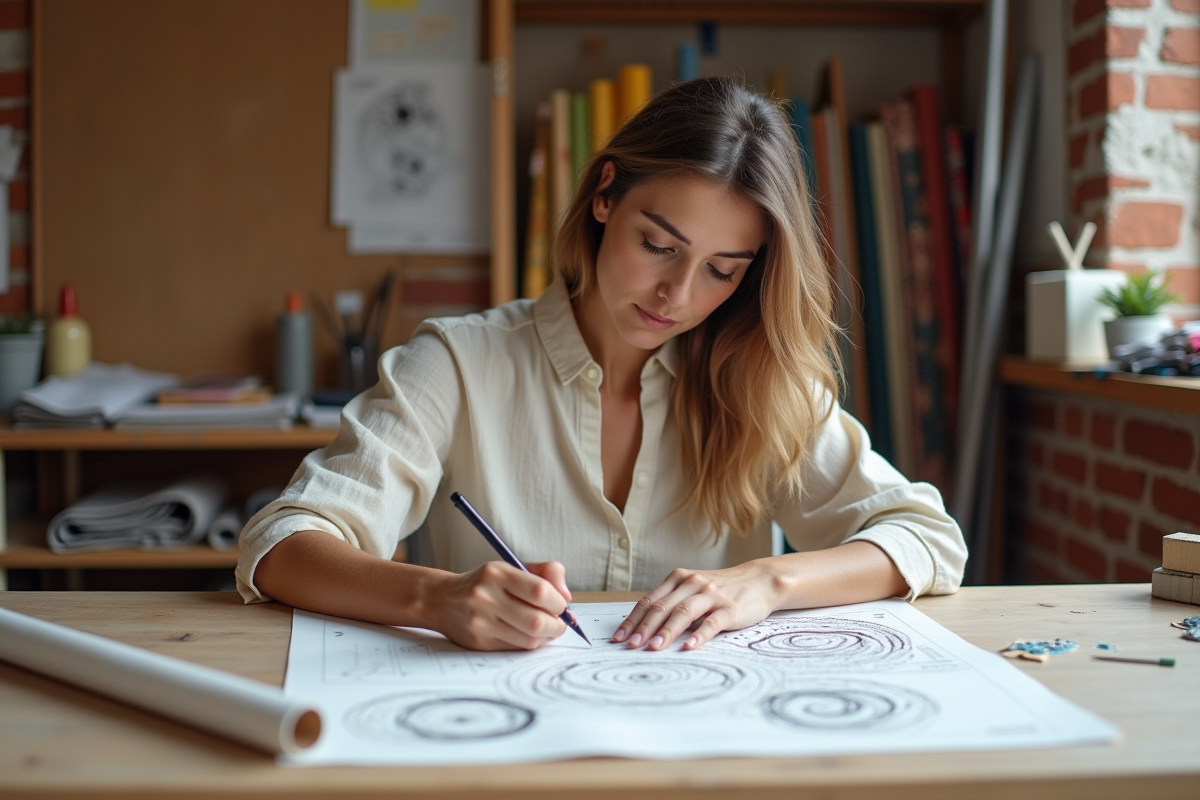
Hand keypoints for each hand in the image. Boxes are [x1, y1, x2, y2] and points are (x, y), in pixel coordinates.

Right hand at [427, 560, 569, 650]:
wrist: (442, 600)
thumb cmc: (485, 583)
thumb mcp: (512, 567)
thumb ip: (545, 573)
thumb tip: (566, 596)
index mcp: (497, 573)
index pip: (540, 591)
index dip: (558, 602)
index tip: (560, 605)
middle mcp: (486, 597)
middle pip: (536, 621)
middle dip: (556, 625)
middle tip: (558, 623)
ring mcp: (480, 622)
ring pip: (528, 639)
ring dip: (545, 637)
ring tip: (544, 629)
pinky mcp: (478, 642)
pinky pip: (515, 648)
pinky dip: (528, 643)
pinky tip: (526, 634)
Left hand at [613, 560, 779, 650]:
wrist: (759, 581)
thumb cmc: (721, 590)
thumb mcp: (693, 589)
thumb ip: (672, 602)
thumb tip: (643, 626)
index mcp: (679, 579)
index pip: (649, 601)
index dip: (632, 619)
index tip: (619, 637)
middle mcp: (692, 583)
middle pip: (662, 607)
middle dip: (643, 627)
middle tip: (631, 645)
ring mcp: (711, 595)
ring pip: (683, 612)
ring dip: (666, 631)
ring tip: (653, 648)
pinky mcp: (730, 608)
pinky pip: (712, 622)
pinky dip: (699, 635)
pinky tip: (689, 646)